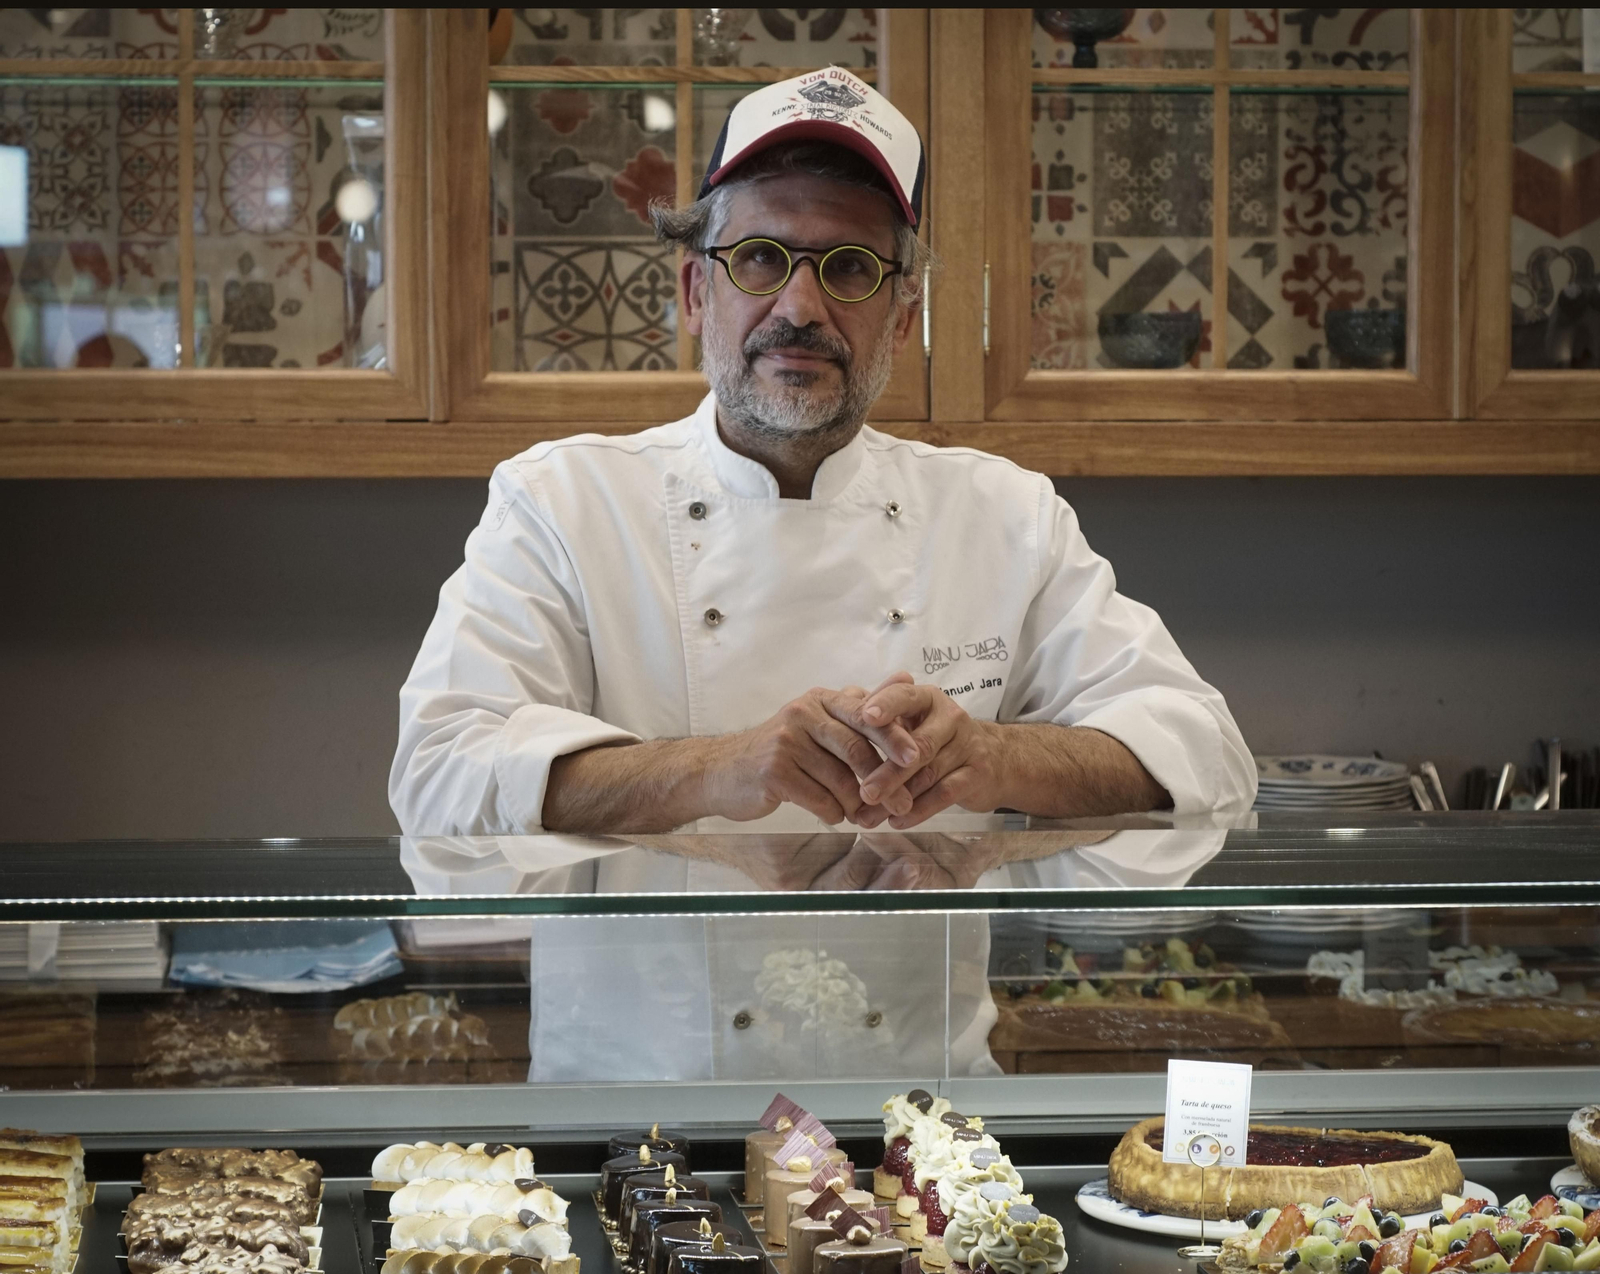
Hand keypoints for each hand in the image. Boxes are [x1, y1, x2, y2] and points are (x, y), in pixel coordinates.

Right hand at [700, 679, 924, 825]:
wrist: (722, 772)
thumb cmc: (781, 750)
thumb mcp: (818, 722)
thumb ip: (859, 707)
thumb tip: (905, 679)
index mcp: (819, 700)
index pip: (865, 714)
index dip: (894, 736)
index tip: (917, 758)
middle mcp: (802, 714)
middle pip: (855, 747)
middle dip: (883, 780)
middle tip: (901, 804)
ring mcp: (785, 742)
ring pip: (840, 779)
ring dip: (858, 804)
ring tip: (865, 816)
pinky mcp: (774, 772)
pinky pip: (820, 799)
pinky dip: (833, 813)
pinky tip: (834, 816)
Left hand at [830, 679, 1008, 828]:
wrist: (996, 759)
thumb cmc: (939, 738)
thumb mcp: (913, 722)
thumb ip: (881, 721)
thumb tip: (840, 723)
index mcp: (928, 699)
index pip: (905, 696)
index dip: (886, 705)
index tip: (865, 717)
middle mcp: (950, 717)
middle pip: (918, 745)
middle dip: (888, 771)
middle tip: (864, 793)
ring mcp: (967, 746)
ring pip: (928, 774)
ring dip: (897, 797)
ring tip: (868, 817)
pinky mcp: (977, 774)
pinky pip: (945, 793)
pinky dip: (919, 810)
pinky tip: (897, 821)